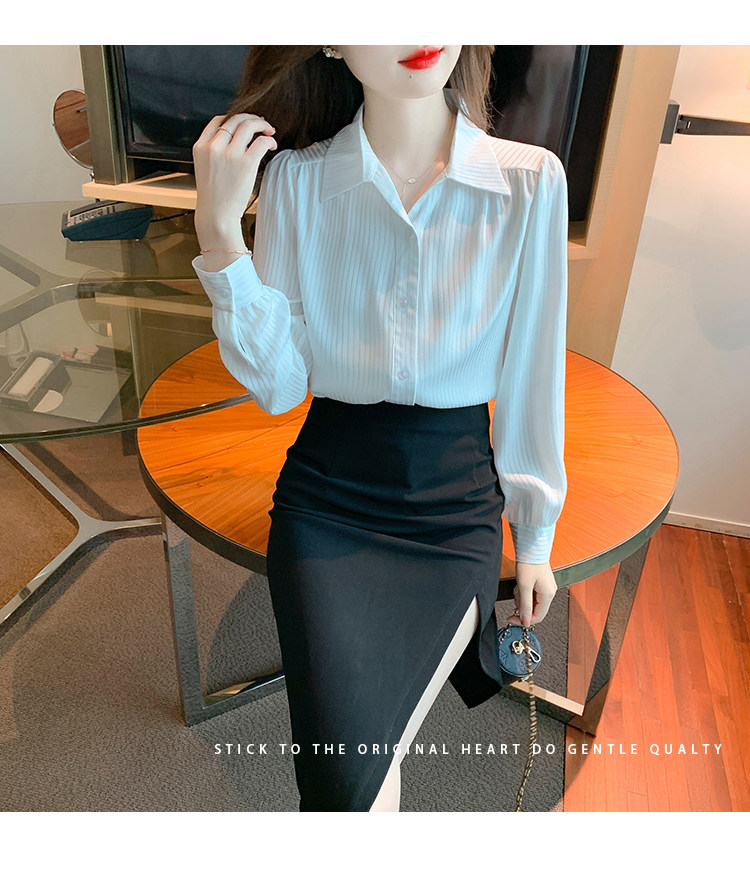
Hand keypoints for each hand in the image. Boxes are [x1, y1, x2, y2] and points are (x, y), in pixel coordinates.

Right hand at [192, 112, 277, 239]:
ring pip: (248, 126)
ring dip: (262, 124)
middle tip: (261, 123)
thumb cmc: (214, 196)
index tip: (244, 122)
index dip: (233, 117)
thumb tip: (235, 138)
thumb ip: (214, 151)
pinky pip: (261, 142)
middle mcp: (213, 147)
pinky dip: (269, 139)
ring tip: (269, 131)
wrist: (216, 216)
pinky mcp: (245, 163)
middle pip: (235, 119)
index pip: (218, 120)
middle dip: (251, 118)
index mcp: (200, 147)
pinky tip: (272, 146)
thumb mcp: (205, 168)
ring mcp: (229, 154)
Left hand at [507, 560, 557, 626]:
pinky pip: (532, 594)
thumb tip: (525, 621)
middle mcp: (550, 593)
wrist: (531, 548)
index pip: (537, 617)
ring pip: (532, 602)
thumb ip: (525, 605)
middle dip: (522, 605)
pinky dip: (524, 592)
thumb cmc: (529, 563)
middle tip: (516, 594)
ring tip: (519, 586)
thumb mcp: (524, 586)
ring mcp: (546, 588)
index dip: (523, 620)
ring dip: (522, 598)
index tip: (512, 618)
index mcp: (548, 595)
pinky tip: (521, 583)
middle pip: (534, 610)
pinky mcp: (542, 584)